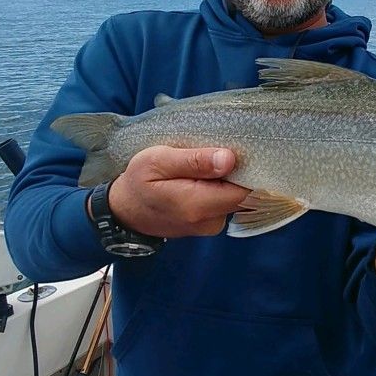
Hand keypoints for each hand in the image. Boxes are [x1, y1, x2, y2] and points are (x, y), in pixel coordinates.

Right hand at [105, 146, 249, 238]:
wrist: (126, 210)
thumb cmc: (139, 181)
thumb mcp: (158, 160)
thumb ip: (194, 161)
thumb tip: (230, 159)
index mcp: (197, 205)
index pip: (246, 190)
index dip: (249, 169)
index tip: (240, 149)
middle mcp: (210, 222)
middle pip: (245, 194)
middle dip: (239, 172)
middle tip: (219, 151)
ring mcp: (211, 226)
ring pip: (237, 198)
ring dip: (228, 179)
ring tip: (207, 163)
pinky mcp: (211, 224)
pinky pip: (226, 202)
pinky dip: (221, 188)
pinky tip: (205, 177)